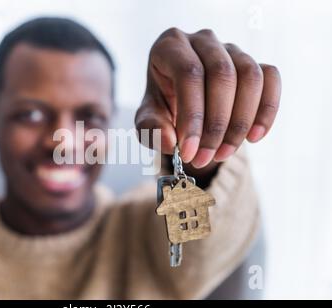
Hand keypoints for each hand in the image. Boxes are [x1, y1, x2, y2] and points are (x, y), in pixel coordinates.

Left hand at [135, 28, 280, 168]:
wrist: (181, 106)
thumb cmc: (162, 108)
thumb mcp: (147, 121)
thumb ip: (151, 129)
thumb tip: (170, 141)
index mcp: (171, 46)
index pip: (189, 73)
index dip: (191, 116)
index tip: (188, 152)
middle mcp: (203, 40)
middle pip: (222, 74)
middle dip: (216, 125)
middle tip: (204, 157)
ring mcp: (232, 49)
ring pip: (250, 77)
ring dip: (240, 123)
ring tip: (223, 153)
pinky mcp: (254, 63)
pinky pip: (270, 79)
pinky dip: (266, 111)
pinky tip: (253, 137)